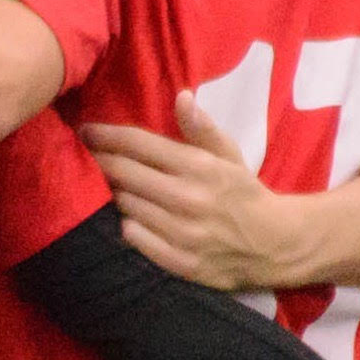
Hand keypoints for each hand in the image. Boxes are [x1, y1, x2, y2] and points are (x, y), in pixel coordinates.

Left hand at [77, 107, 319, 294]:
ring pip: (125, 206)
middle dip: (100, 161)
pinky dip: (129, 226)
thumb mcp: (229, 155)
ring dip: (115, 194)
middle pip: (123, 174)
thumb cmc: (243, 194)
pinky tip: (131, 218)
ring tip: (113, 186)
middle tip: (87, 156)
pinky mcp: (180, 262)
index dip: (106, 135)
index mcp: (200, 166)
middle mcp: (188, 198)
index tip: (85, 131)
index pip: (138, 144)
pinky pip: (135, 239)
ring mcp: (183, 233)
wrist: (274, 244)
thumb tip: (181, 97)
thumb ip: (202, 128)